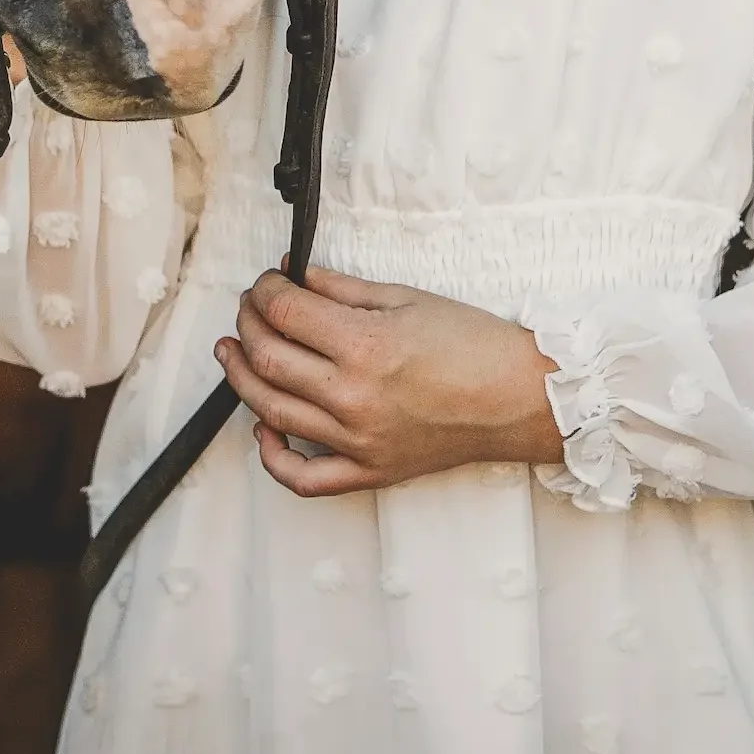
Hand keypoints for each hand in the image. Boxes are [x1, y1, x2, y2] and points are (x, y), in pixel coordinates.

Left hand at [214, 263, 563, 496]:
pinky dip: (273, 457)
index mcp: (365, 347)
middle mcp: (354, 398)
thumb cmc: (472, 343)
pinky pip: (304, 479)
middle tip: (250, 308)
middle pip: (268, 359)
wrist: (520, 398)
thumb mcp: (404, 297)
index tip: (266, 281)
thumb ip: (339, 288)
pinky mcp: (370, 471)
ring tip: (232, 352)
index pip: (285, 314)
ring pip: (272, 413)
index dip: (264, 291)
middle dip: (248, 324)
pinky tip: (263, 429)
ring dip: (242, 378)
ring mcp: (359, 441)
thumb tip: (292, 274)